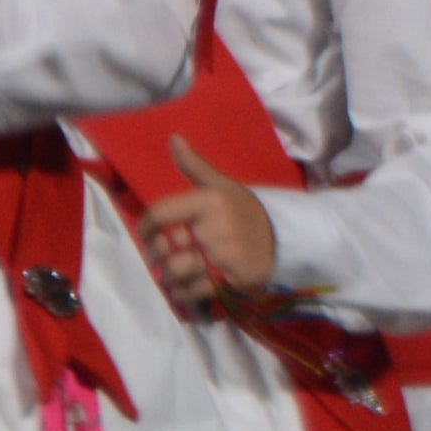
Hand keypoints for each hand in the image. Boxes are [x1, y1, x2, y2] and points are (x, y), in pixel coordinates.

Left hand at [139, 136, 278, 309]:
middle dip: (154, 255)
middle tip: (156, 257)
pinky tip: (181, 288)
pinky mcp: (229, 280)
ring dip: (166, 276)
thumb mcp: (223, 185)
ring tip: (166, 274)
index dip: (146, 226)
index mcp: (209, 202)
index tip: (147, 233)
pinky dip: (182, 293)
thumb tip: (173, 138)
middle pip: (165, 247)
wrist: (285, 239)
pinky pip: (193, 291)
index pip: (160, 213)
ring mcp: (222, 257)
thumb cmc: (247, 210)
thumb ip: (195, 165)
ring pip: (176, 272)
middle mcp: (213, 229)